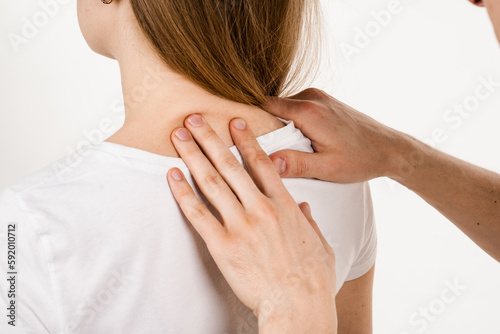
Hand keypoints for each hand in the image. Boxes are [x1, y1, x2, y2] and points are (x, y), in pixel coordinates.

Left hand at [166, 114, 336, 332]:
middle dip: (211, 138)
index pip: (263, 164)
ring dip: (193, 155)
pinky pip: (198, 214)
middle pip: (231, 165)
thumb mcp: (321, 244)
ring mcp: (241, 225)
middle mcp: (261, 209)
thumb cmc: (312, 279)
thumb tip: (304, 206)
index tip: (235, 122)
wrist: (297, 306)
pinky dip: (183, 193)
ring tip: (178, 136)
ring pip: (212, 182)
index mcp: (284, 205)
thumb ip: (310, 220)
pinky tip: (171, 175)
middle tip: (195, 118)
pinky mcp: (223, 245)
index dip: (247, 140)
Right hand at [264, 88, 411, 182]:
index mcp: (309, 112)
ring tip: (291, 148)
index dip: (254, 121)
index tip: (246, 136)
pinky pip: (298, 107)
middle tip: (272, 149)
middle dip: (268, 126)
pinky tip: (304, 140)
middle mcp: (313, 97)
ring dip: (283, 125)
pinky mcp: (325, 100)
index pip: (265, 106)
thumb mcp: (327, 168)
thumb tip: (268, 162)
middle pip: (273, 106)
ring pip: (285, 107)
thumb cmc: (360, 159)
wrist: (389, 149)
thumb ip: (296, 164)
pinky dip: (294, 121)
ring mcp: (320, 96)